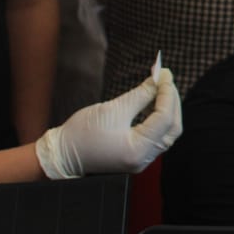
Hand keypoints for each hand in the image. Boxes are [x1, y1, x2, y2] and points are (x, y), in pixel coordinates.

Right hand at [35, 68, 182, 178]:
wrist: (61, 154)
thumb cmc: (82, 132)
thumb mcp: (113, 109)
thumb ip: (141, 95)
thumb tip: (159, 79)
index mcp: (137, 150)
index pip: (164, 118)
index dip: (167, 93)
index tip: (164, 73)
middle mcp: (143, 159)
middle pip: (172, 127)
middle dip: (171, 101)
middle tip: (165, 79)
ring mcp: (141, 159)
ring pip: (167, 132)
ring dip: (168, 108)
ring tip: (161, 87)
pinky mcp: (137, 155)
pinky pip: (157, 135)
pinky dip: (159, 117)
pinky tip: (154, 101)